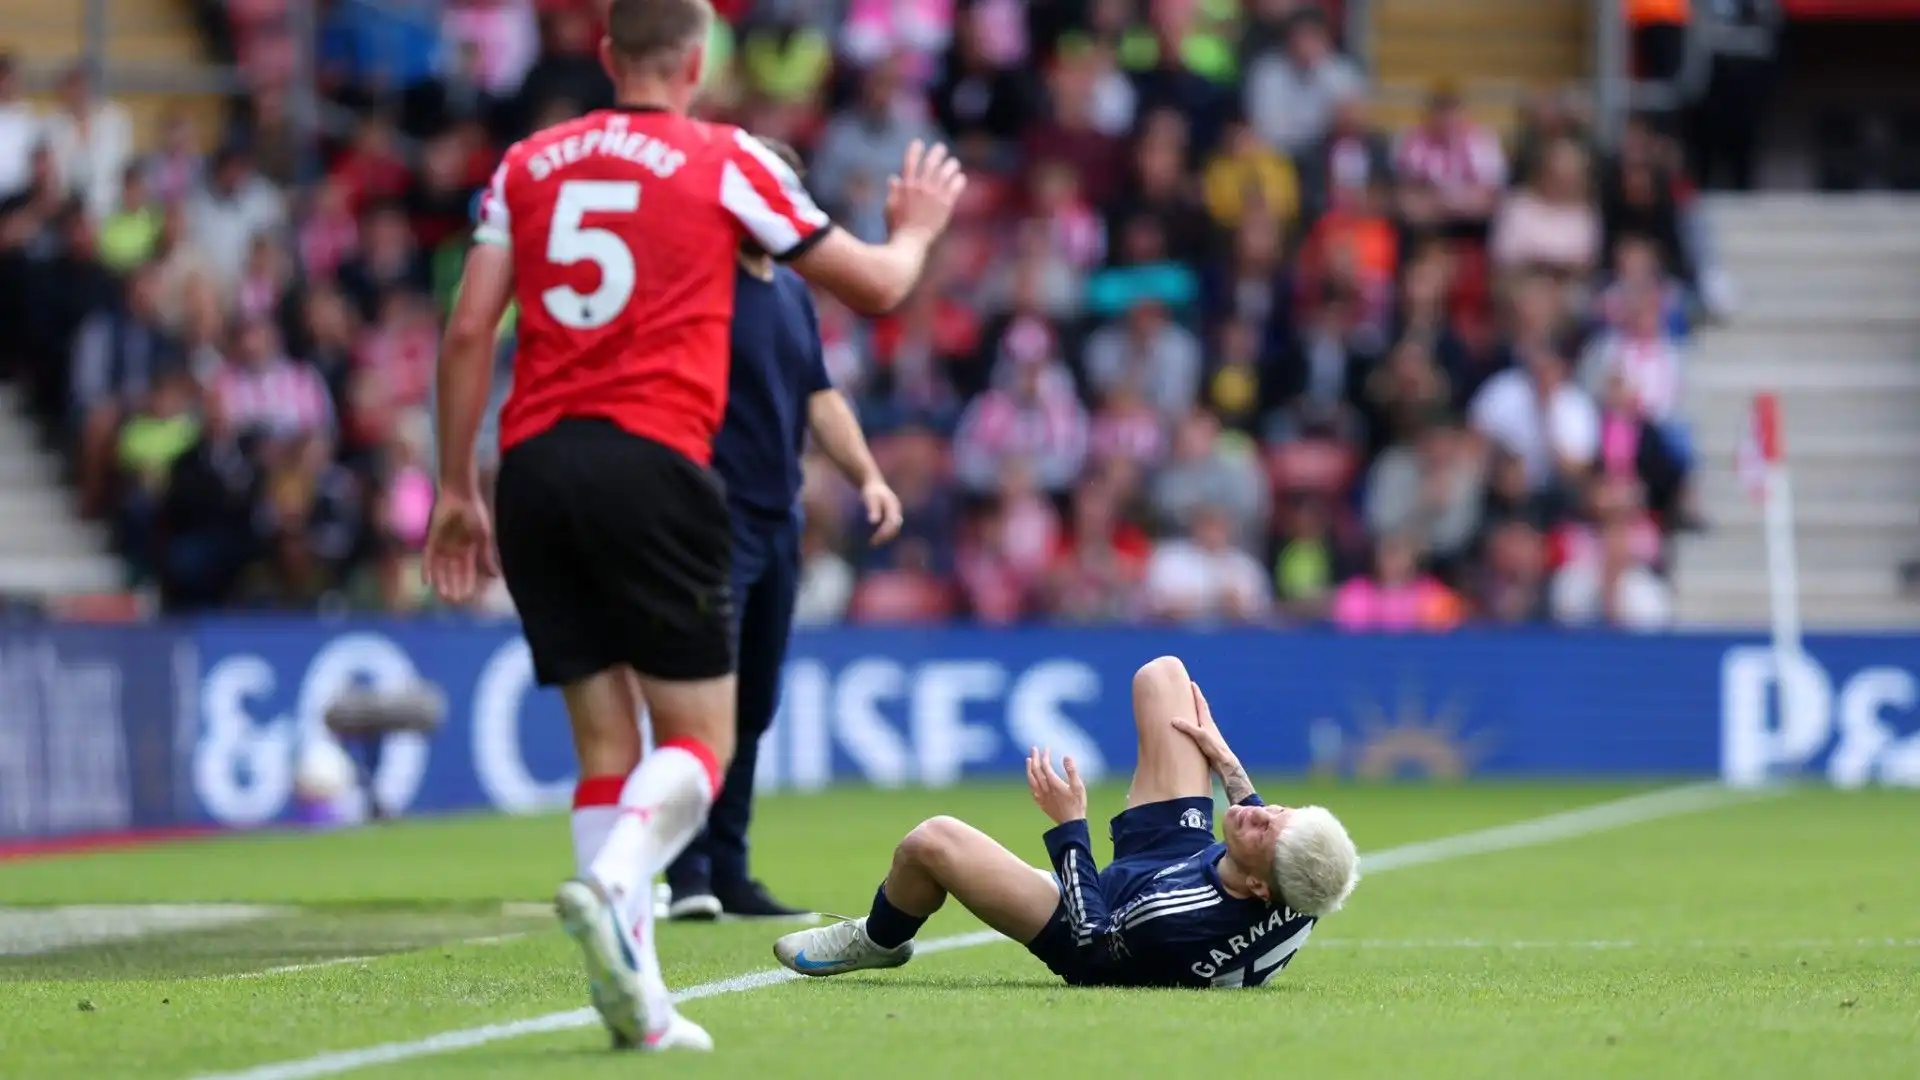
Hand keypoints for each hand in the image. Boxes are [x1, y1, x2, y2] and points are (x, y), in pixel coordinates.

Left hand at [423, 485, 497, 604]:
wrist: (460, 496)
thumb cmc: (475, 514)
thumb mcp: (483, 538)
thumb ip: (486, 557)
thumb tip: (495, 577)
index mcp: (468, 548)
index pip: (467, 570)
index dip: (467, 583)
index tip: (467, 597)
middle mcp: (454, 548)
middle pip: (452, 572)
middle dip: (453, 586)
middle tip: (454, 601)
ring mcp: (442, 544)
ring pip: (440, 568)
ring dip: (441, 581)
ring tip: (442, 595)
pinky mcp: (431, 538)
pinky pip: (427, 557)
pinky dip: (427, 569)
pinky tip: (426, 582)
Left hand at [860, 477, 903, 544]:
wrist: (873, 483)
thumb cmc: (871, 490)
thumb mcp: (870, 497)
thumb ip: (873, 508)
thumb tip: (873, 522)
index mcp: (893, 507)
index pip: (892, 523)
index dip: (884, 533)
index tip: (874, 540)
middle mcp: (896, 511)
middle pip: (894, 528)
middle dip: (885, 537)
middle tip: (872, 544)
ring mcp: (895, 513)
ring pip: (893, 529)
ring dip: (885, 537)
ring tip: (873, 543)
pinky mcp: (890, 515)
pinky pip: (890, 527)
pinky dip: (884, 533)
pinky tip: (874, 537)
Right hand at [884, 140, 966, 238]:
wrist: (909, 243)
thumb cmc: (897, 228)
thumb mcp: (889, 207)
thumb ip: (893, 192)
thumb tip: (894, 178)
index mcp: (906, 186)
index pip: (910, 161)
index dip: (914, 150)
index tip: (918, 142)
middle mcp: (921, 187)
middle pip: (931, 163)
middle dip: (936, 152)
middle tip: (940, 148)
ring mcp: (934, 195)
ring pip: (946, 172)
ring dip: (950, 165)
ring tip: (953, 163)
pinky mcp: (946, 205)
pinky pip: (955, 187)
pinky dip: (958, 180)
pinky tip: (960, 178)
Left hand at [1025, 747, 1086, 825]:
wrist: (1071, 824)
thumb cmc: (1077, 804)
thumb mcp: (1078, 786)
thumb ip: (1072, 770)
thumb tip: (1067, 756)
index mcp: (1054, 783)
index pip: (1045, 766)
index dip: (1045, 756)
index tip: (1047, 749)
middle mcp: (1045, 789)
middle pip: (1036, 770)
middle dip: (1034, 758)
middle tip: (1034, 748)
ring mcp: (1042, 796)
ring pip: (1031, 779)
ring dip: (1029, 768)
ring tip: (1029, 760)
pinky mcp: (1041, 803)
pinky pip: (1032, 790)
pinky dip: (1030, 781)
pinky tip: (1031, 779)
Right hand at [1173, 683, 1257, 803]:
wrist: (1225, 763)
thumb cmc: (1214, 748)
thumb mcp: (1200, 736)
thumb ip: (1187, 728)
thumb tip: (1173, 720)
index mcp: (1206, 720)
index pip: (1200, 702)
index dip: (1196, 693)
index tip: (1192, 683)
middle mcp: (1208, 724)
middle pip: (1201, 708)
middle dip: (1195, 699)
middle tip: (1189, 691)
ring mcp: (1207, 733)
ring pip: (1199, 719)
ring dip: (1194, 711)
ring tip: (1187, 708)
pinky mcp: (1206, 741)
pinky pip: (1197, 729)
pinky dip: (1192, 724)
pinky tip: (1189, 730)